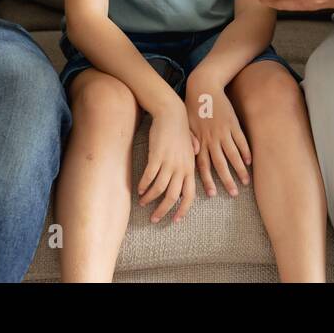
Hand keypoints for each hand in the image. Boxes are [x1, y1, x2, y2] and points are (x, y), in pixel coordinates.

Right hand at [139, 101, 198, 223]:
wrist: (171, 112)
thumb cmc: (180, 128)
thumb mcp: (190, 144)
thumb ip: (192, 153)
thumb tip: (194, 156)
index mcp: (190, 168)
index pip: (189, 195)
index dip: (182, 210)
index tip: (175, 220)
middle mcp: (181, 168)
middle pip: (173, 197)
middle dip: (163, 210)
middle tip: (154, 219)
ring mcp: (169, 162)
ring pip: (159, 188)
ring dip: (150, 198)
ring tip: (142, 202)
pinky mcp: (157, 155)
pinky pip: (149, 176)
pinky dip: (144, 185)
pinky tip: (139, 190)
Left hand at [184, 70, 251, 197]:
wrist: (204, 87)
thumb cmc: (193, 107)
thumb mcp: (186, 125)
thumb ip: (190, 141)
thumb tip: (193, 156)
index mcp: (199, 141)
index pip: (203, 165)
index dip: (208, 180)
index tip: (212, 194)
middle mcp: (211, 139)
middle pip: (220, 164)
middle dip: (227, 180)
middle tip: (234, 194)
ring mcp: (223, 132)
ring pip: (233, 155)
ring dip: (240, 170)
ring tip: (245, 182)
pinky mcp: (233, 124)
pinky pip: (241, 141)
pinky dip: (246, 152)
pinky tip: (250, 162)